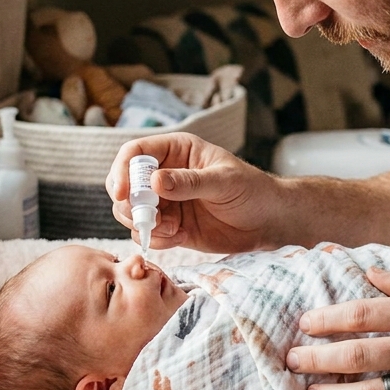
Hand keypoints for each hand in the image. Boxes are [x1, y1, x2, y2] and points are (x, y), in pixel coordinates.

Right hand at [106, 133, 282, 252]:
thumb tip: (154, 182)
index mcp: (177, 151)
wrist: (268, 222)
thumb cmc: (252, 190)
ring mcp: (166, 201)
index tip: (121, 193)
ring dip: (143, 224)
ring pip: (131, 212)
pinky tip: (181, 237)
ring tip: (173, 229)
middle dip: (128, 204)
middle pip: (124, 185)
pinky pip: (147, 233)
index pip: (135, 153)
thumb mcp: (224, 182)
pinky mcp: (171, 226)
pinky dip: (156, 239)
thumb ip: (190, 182)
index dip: (122, 171)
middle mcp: (165, 174)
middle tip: (147, 219)